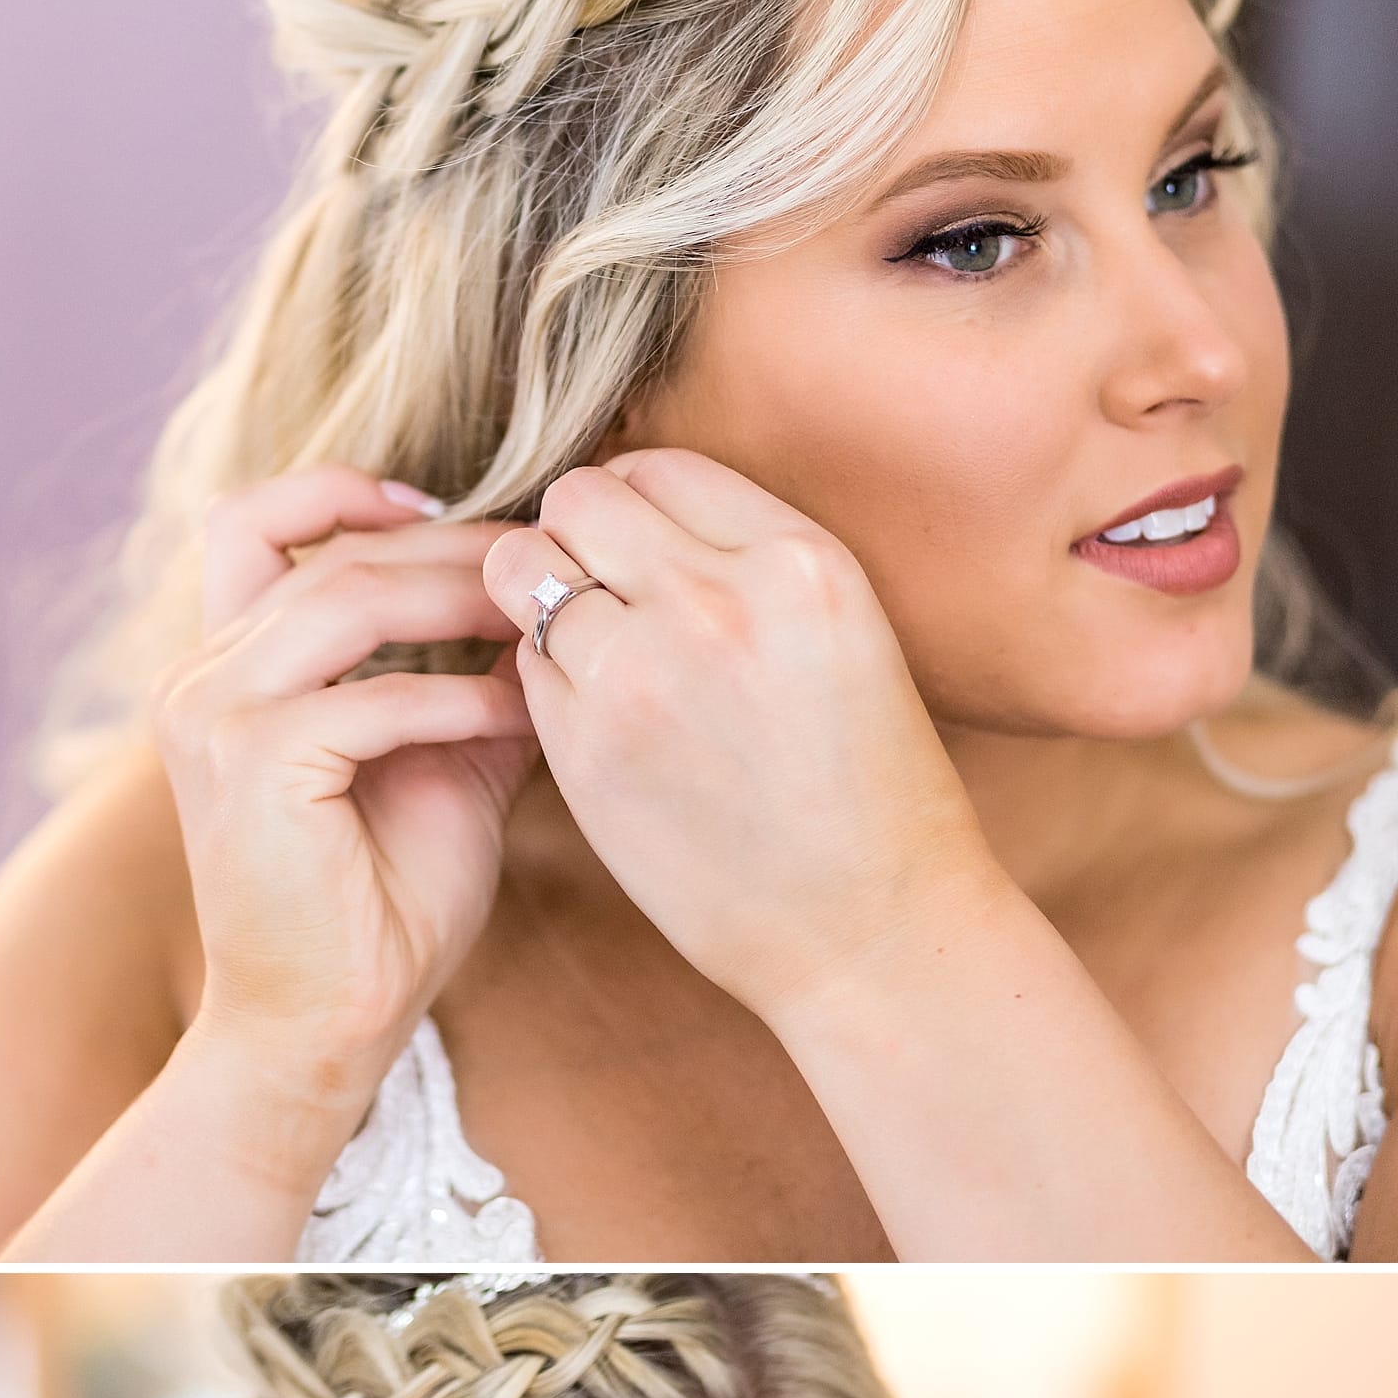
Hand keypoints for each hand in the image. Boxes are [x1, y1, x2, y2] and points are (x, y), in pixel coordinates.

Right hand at [154, 468, 538, 1132]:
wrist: (320, 1033)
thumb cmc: (377, 918)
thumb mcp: (438, 771)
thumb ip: (471, 689)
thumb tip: (552, 616)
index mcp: (223, 671)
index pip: (257, 523)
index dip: (349, 492)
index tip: (453, 506)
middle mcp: (200, 677)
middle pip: (327, 553)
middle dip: (446, 546)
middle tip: (539, 555)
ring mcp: (216, 715)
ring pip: (347, 599)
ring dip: (457, 596)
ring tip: (537, 610)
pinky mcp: (254, 764)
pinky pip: (376, 699)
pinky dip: (458, 698)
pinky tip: (519, 707)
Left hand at [482, 448, 1003, 1033]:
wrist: (873, 929)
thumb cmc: (868, 788)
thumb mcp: (846, 633)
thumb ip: (746, 561)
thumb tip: (631, 508)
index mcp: (797, 561)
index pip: (656, 468)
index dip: (634, 506)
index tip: (642, 553)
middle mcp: (715, 602)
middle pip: (575, 499)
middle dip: (574, 537)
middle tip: (599, 595)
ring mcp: (640, 676)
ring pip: (524, 573)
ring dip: (544, 605)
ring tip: (595, 658)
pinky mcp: (589, 752)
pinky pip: (524, 667)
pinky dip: (547, 681)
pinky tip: (603, 723)